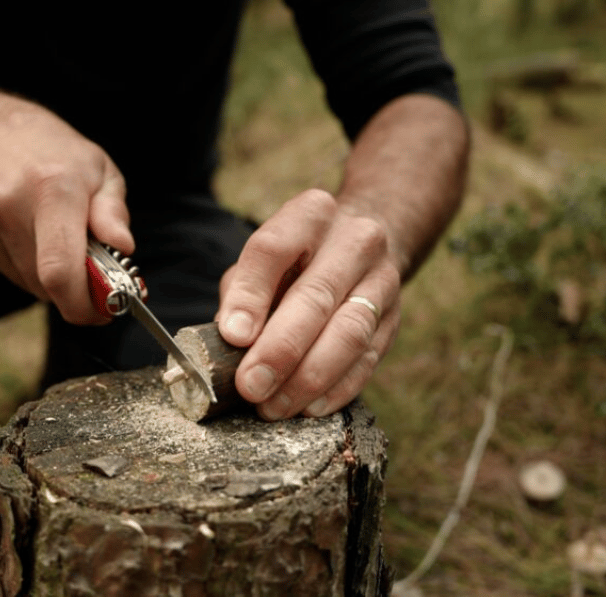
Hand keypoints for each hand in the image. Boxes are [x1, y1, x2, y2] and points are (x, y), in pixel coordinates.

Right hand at [0, 94, 133, 323]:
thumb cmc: (54, 152)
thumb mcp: (100, 169)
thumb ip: (113, 212)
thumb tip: (124, 248)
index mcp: (52, 188)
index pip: (60, 271)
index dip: (83, 304)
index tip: (104, 310)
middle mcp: (9, 205)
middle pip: (46, 284)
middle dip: (75, 291)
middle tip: (93, 275)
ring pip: (28, 283)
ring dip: (50, 278)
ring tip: (56, 238)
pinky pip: (9, 273)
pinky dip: (28, 266)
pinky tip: (29, 232)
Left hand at [216, 189, 400, 419]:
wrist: (361, 248)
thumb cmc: (295, 262)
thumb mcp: (261, 262)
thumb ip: (242, 294)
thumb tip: (228, 342)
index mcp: (310, 214)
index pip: (274, 249)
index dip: (251, 295)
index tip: (233, 336)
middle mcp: (354, 240)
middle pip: (316, 296)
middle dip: (280, 349)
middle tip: (250, 386)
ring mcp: (382, 279)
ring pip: (349, 332)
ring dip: (308, 378)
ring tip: (274, 406)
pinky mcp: (394, 318)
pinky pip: (368, 359)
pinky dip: (337, 389)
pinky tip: (309, 408)